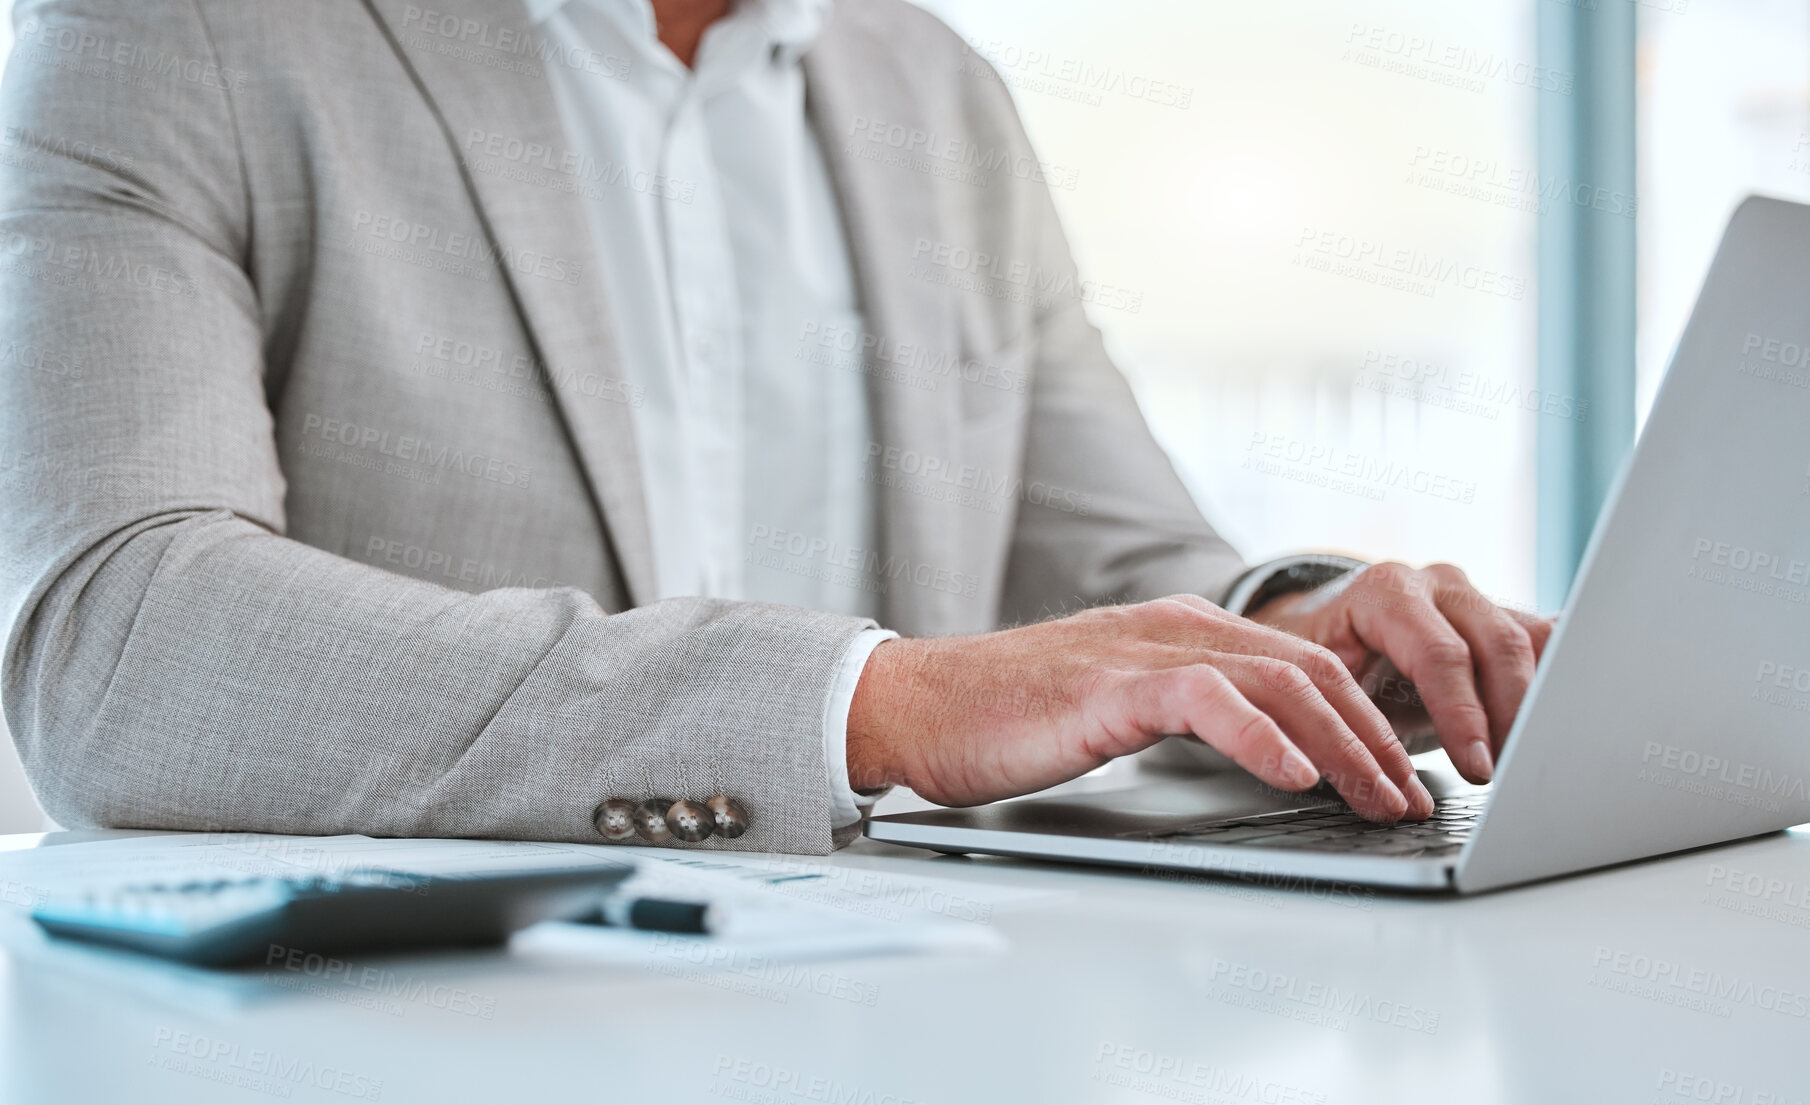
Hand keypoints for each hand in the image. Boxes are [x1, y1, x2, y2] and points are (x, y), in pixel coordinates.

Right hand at [846, 596, 1433, 822]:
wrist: (914, 706)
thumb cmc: (1007, 718)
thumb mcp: (1118, 707)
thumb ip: (1187, 711)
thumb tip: (1267, 756)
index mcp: (1182, 631)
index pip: (1305, 666)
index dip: (1367, 721)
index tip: (1400, 777)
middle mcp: (1174, 629)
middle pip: (1310, 671)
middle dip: (1374, 739)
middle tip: (1409, 799)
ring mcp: (1141, 652)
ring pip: (1275, 681)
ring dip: (1340, 746)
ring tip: (1376, 799)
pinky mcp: (1106, 687)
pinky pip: (1204, 699)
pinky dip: (1260, 737)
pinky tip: (1293, 775)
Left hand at [1245, 563, 1554, 784]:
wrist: (1329, 630)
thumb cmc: (1320, 663)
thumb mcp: (1315, 681)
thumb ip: (1336, 710)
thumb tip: (1354, 767)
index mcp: (1386, 592)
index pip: (1439, 653)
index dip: (1463, 715)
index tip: (1476, 769)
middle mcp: (1437, 586)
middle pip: (1498, 645)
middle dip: (1512, 716)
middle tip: (1513, 773)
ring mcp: (1476, 597)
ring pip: (1533, 641)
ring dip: (1540, 702)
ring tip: (1535, 757)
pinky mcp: (1502, 616)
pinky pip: (1545, 642)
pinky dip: (1559, 679)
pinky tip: (1566, 719)